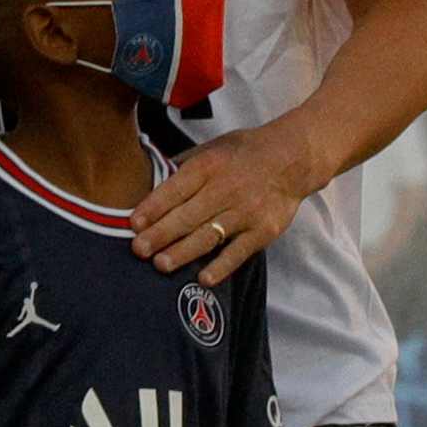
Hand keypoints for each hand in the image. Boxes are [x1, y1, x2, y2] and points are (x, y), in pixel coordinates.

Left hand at [134, 119, 319, 275]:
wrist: (293, 158)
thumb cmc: (244, 153)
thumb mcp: (211, 148)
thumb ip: (183, 165)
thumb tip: (150, 179)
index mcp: (209, 166)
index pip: (175, 189)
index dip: (153, 207)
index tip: (133, 223)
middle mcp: (226, 189)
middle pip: (187, 216)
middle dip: (160, 234)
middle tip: (138, 249)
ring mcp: (246, 212)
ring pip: (209, 236)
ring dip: (183, 252)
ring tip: (161, 265)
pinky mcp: (263, 231)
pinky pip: (239, 252)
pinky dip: (221, 267)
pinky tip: (203, 279)